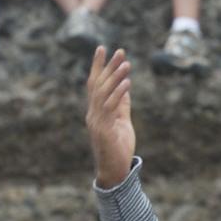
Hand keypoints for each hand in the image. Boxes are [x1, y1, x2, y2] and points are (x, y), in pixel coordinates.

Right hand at [85, 47, 136, 188]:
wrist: (114, 172)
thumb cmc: (118, 148)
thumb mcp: (122, 122)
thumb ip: (122, 105)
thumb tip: (125, 87)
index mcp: (96, 111)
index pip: (95, 84)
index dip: (98, 66)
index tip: (103, 48)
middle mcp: (93, 114)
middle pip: (99, 85)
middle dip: (108, 66)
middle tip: (119, 50)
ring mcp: (96, 121)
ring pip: (104, 94)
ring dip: (115, 77)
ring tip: (126, 63)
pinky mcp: (104, 129)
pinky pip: (111, 107)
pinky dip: (118, 94)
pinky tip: (127, 83)